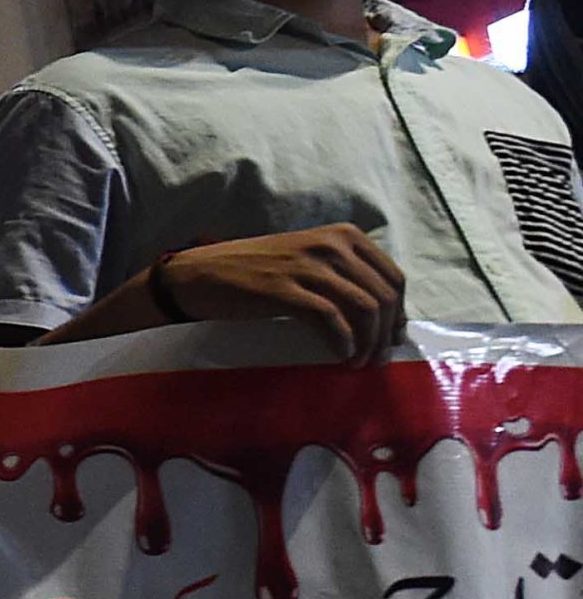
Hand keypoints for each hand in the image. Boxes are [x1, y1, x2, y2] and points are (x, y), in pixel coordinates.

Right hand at [158, 224, 406, 361]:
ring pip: (363, 308)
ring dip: (367, 343)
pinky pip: (330, 319)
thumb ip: (343, 274)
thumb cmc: (254, 271)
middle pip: (383, 296)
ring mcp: (307, 266)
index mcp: (343, 236)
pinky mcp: (284, 290)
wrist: (200, 276)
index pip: (393, 277)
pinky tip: (340, 356)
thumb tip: (381, 316)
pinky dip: (342, 342)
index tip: (390, 339)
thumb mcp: (308, 258)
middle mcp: (331, 246)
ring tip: (358, 362)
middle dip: (386, 334)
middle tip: (376, 358)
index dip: (399, 314)